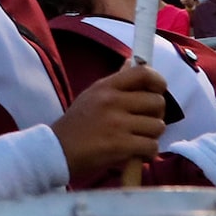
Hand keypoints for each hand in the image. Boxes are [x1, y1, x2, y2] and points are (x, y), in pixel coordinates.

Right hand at [53, 63, 167, 176]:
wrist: (56, 152)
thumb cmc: (75, 125)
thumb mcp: (91, 96)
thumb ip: (115, 82)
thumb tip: (132, 62)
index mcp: (105, 87)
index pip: (144, 73)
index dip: (158, 82)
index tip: (156, 92)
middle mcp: (112, 101)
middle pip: (157, 101)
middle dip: (156, 115)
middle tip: (143, 123)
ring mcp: (117, 123)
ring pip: (158, 126)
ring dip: (151, 136)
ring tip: (136, 140)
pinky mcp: (120, 145)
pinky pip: (152, 146)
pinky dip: (147, 152)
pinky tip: (135, 153)